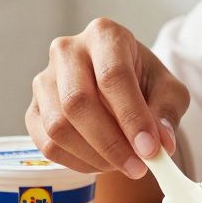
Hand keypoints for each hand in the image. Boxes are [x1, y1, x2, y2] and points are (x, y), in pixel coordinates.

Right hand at [26, 18, 189, 178]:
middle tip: (138, 167)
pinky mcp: (33, 110)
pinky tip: (102, 163)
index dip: (132, 116)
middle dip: (110, 143)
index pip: (113, 75)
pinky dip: (78, 162)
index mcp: (104, 35)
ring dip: (94, 156)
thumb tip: (161, 145)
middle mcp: (67, 51)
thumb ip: (167, 113)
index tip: (150, 150)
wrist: (118, 86)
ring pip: (59, 127)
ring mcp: (44, 80)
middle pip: (78, 102)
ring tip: (123, 164)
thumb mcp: (168, 91)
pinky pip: (48, 145)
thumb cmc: (144, 83)